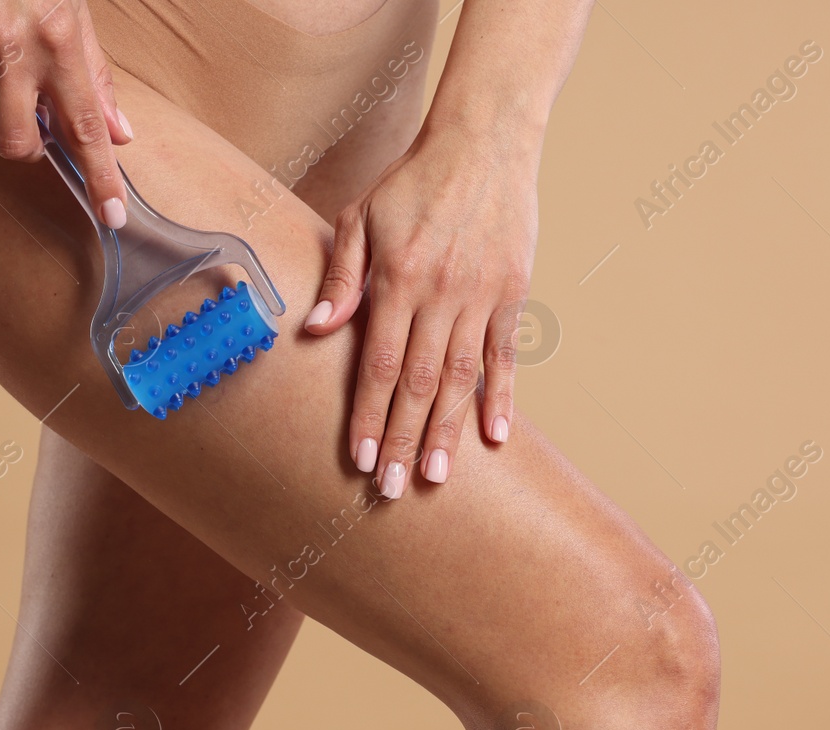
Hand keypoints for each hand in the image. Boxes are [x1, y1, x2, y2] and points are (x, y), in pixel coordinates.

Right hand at [0, 0, 132, 226]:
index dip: (100, 179)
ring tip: (2, 68)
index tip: (111, 215)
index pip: (85, 129)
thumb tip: (119, 134)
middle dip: (29, 147)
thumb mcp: (76, 12)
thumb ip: (96, 77)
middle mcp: (10, 49)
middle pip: (18, 146)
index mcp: (57, 41)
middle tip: (35, 119)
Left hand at [304, 119, 538, 497]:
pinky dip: (502, 397)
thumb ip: (341, 277)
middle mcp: (439, 294)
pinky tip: (495, 437)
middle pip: (416, 383)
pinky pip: (506, 355)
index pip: (377, 364)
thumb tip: (316, 330)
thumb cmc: (413, 180)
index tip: (358, 458)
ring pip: (460, 378)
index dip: (366, 414)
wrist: (484, 141)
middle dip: (400, 438)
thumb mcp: (362, 216)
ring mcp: (480, 296)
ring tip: (433, 477)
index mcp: (397, 279)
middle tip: (390, 489)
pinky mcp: (512, 293)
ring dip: (446, 431)